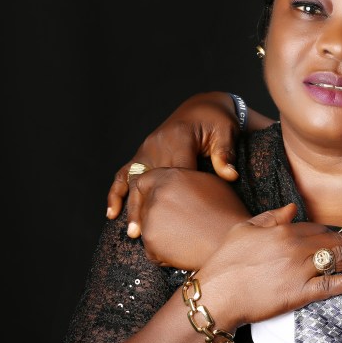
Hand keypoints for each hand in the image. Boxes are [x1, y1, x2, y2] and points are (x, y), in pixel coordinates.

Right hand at [107, 91, 271, 218]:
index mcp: (178, 138)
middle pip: (150, 181)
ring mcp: (146, 149)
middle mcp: (156, 144)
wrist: (202, 107)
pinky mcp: (142, 154)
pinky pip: (124, 173)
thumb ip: (225, 154)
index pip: (176, 172)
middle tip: (145, 235)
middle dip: (148, 207)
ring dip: (131, 206)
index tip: (176, 220)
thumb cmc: (217, 121)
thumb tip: (229, 176)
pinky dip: (116, 192)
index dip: (176, 196)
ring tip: (132, 232)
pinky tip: (112, 213)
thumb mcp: (226, 132)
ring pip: (133, 180)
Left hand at [126, 167, 250, 268]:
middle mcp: (158, 194)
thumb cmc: (227, 213)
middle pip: (144, 205)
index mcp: (171, 176)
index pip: (144, 181)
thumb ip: (186, 180)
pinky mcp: (151, 240)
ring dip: (160, 233)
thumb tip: (178, 184)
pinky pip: (150, 248)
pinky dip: (162, 252)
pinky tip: (183, 249)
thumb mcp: (210, 185)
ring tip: (185, 237)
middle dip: (155, 215)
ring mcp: (151, 218)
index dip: (147, 192)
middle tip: (176, 224)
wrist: (230, 242)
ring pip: (146, 227)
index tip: (153, 201)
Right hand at [197, 204, 341, 326]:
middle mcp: (297, 247)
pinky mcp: (300, 293)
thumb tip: (293, 208)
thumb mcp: (244, 230)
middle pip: (340, 242)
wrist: (213, 296)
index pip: (322, 229)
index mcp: (285, 230)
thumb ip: (271, 217)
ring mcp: (300, 270)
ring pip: (341, 260)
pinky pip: (332, 285)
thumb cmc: (225, 263)